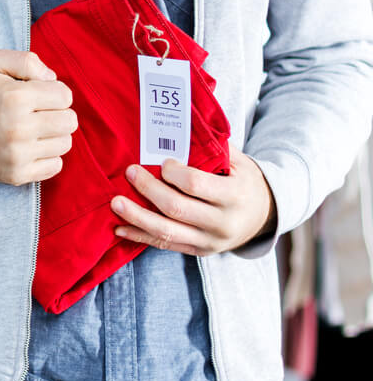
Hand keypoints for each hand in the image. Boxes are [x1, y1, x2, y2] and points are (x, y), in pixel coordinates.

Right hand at [0, 50, 77, 185]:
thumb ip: (27, 61)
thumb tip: (52, 78)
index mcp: (15, 98)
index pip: (65, 96)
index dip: (54, 93)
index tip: (39, 97)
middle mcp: (17, 128)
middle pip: (70, 121)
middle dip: (58, 114)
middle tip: (39, 114)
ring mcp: (17, 155)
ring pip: (65, 143)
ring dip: (53, 136)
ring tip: (33, 131)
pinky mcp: (17, 175)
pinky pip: (56, 165)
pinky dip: (47, 157)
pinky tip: (30, 149)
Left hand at [111, 146, 276, 255]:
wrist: (264, 215)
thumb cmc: (243, 180)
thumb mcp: (237, 161)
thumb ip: (212, 149)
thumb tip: (176, 129)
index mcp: (235, 196)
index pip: (195, 184)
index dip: (173, 172)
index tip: (162, 161)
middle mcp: (223, 223)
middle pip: (176, 208)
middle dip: (148, 189)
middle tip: (130, 172)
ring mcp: (210, 241)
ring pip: (166, 232)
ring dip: (137, 217)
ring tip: (115, 203)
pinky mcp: (199, 251)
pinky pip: (165, 245)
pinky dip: (140, 236)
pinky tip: (120, 227)